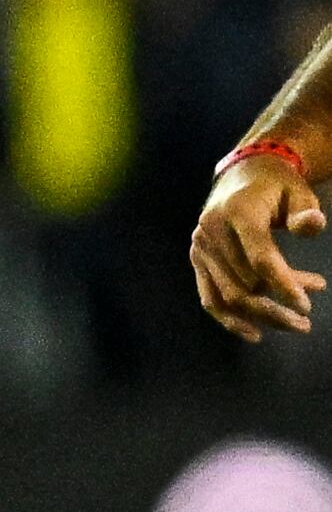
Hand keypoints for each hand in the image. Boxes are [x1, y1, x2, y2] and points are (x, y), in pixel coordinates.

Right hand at [193, 156, 323, 341]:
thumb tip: (313, 225)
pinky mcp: (197, 259)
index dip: (283, 283)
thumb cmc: (277, 187)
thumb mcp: (298, 192)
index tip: (306, 304)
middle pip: (244, 283)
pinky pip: (210, 297)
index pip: (260, 257)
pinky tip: (254, 334)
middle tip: (306, 320)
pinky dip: (229, 319)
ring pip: (229, 295)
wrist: (241, 177)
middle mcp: (211, 232)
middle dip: (277, 306)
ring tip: (296, 324)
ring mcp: (200, 248)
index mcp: (237, 213)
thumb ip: (306, 210)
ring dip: (262, 315)